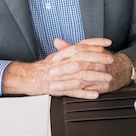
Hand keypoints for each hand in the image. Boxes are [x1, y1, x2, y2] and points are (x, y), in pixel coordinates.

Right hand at [2, 37, 130, 98]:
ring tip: (108, 78)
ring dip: (95, 76)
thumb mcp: (56, 56)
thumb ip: (69, 50)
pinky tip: (95, 94)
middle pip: (82, 58)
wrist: (25, 78)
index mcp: (63, 54)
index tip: (108, 42)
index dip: (95, 42)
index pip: (81, 45)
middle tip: (111, 60)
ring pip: (80, 74)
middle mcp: (62, 63)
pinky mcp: (57, 89)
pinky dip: (84, 93)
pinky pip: (72, 91)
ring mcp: (60, 76)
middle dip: (98, 58)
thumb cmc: (42, 68)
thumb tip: (85, 46)